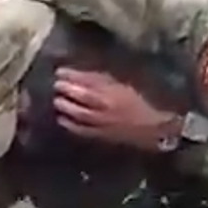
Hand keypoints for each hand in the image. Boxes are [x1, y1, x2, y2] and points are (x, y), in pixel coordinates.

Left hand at [52, 69, 179, 151]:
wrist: (153, 129)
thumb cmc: (139, 104)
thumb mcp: (123, 86)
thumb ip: (102, 80)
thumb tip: (80, 75)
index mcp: (113, 90)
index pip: (87, 79)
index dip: (71, 75)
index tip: (59, 71)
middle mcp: (106, 105)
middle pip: (80, 95)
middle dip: (65, 89)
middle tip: (55, 84)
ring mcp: (102, 121)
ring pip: (78, 112)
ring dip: (64, 105)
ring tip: (56, 100)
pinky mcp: (100, 135)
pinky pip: (81, 130)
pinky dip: (69, 124)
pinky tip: (61, 119)